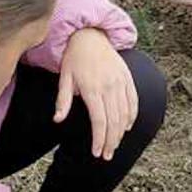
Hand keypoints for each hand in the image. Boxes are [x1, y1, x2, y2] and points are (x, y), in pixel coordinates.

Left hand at [56, 29, 137, 160]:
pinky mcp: (127, 77)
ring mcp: (120, 81)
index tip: (97, 153)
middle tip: (107, 155)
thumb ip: (63, 100)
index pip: (99, 121)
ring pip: (125, 113)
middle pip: (114, 121)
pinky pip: (133, 100)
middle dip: (111, 141)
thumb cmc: (74, 58)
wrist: (91, 35)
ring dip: (121, 132)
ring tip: (115, 145)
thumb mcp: (64, 77)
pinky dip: (132, 115)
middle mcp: (109, 86)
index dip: (99, 139)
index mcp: (92, 88)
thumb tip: (57, 120)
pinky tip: (127, 126)